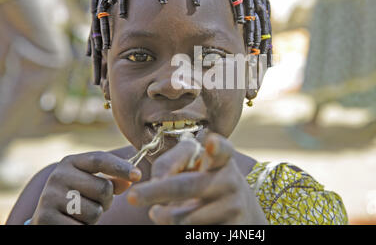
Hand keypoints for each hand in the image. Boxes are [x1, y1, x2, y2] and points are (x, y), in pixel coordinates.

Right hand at [31, 151, 141, 223]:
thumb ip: (113, 179)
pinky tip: (72, 223)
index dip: (121, 167)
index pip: (100, 160)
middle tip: (94, 203)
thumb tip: (132, 179)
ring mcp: (49, 197)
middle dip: (107, 200)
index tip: (138, 175)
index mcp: (70, 162)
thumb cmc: (76, 197)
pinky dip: (83, 227)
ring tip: (80, 214)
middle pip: (103, 188)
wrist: (46, 218)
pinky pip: (81, 226)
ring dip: (94, 216)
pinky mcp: (45, 218)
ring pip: (95, 211)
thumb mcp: (92, 183)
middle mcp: (58, 176)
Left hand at [127, 132, 267, 224]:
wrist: (241, 214)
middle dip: (156, 192)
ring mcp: (233, 207)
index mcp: (222, 159)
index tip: (211, 143)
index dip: (216, 147)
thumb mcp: (195, 166)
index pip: (222, 149)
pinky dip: (176, 230)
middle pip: (186, 186)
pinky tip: (182, 225)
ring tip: (162, 212)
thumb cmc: (206, 182)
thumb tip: (154, 184)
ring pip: (182, 218)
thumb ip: (169, 163)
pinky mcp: (231, 230)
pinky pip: (191, 234)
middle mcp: (230, 180)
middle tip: (132, 197)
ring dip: (163, 216)